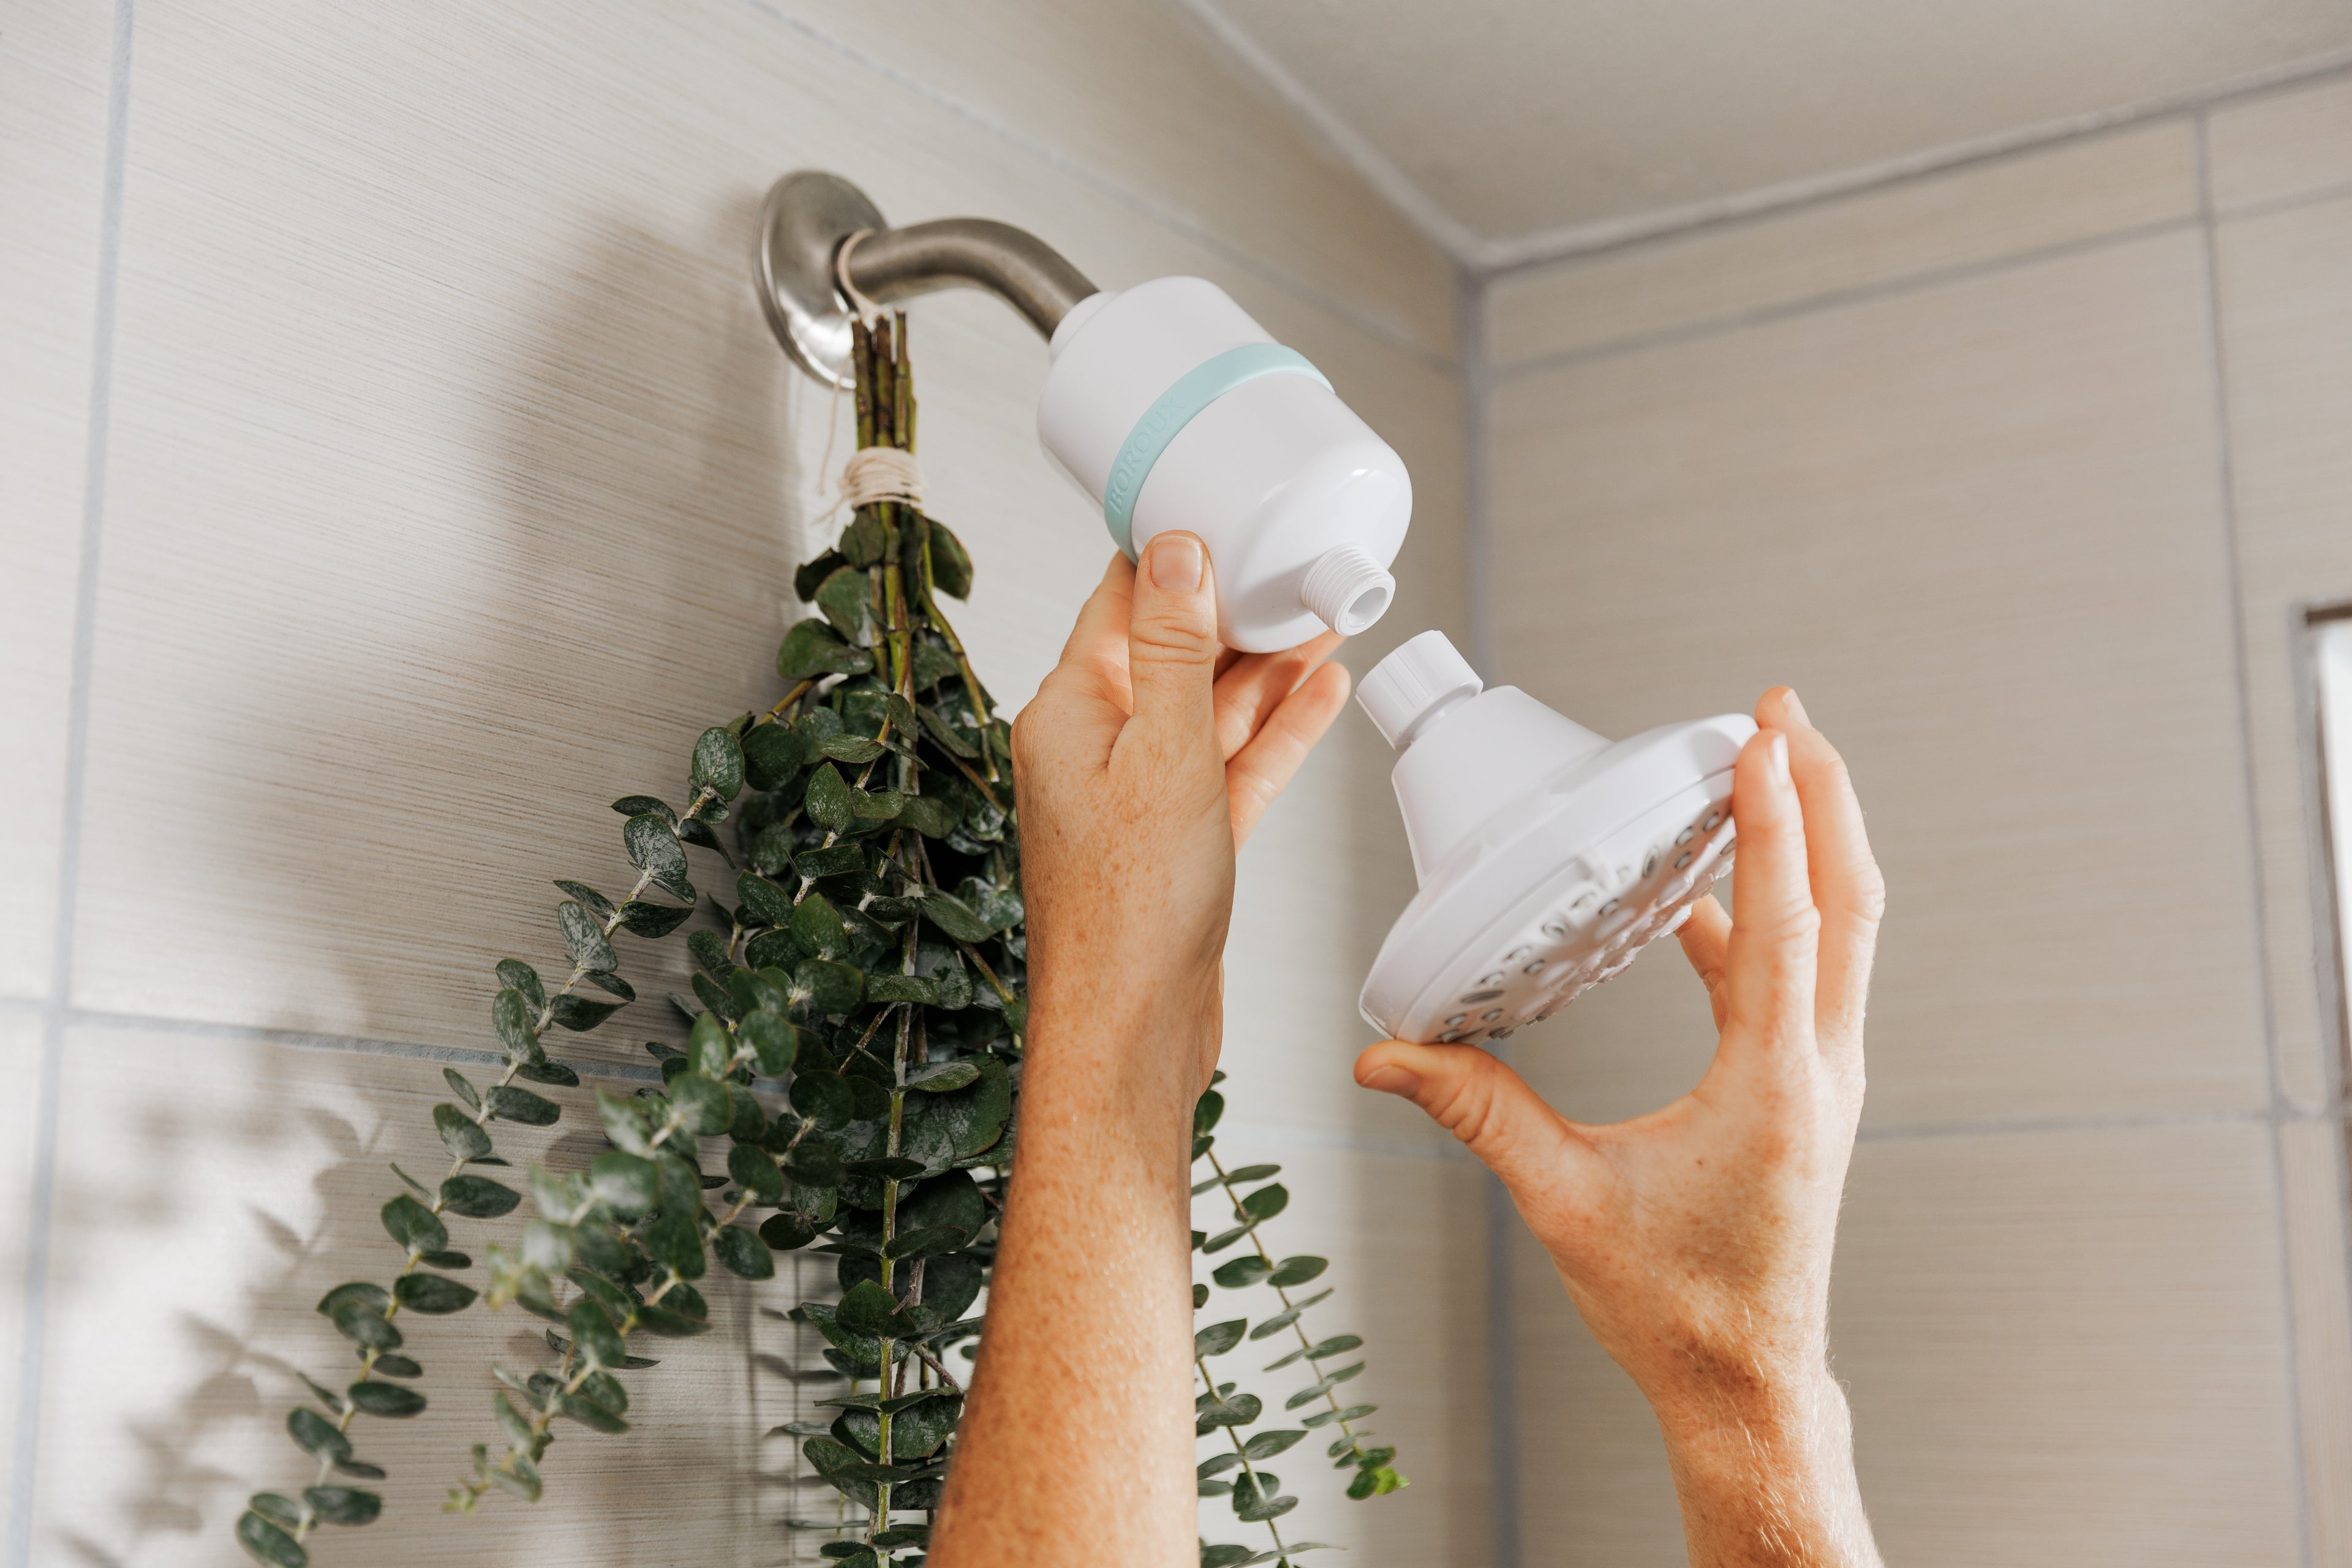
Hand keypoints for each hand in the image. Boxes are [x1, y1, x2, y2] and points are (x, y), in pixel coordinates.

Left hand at [931, 537, 1350, 1567]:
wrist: (1135, 1036)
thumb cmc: (1129, 915)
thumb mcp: (1164, 754)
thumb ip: (1175, 650)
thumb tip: (1176, 549)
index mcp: (1070, 711)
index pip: (1124, 598)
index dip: (1178, 546)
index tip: (1225, 501)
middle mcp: (1096, 747)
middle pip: (1174, 647)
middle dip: (1239, 603)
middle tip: (1301, 556)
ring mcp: (1138, 796)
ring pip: (1211, 707)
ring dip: (1268, 663)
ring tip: (1328, 610)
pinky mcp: (1180, 841)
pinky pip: (1233, 765)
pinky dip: (1275, 730)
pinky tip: (1321, 693)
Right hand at [1353, 687, 1885, 1566]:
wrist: (1746, 1384)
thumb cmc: (1677, 1309)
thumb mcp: (1565, 1202)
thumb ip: (1479, 1112)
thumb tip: (1388, 1055)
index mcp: (1773, 1086)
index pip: (1784, 925)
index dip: (1771, 822)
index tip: (1761, 739)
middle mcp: (1819, 1068)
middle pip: (1847, 899)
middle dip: (1819, 793)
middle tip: (1783, 713)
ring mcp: (1822, 1075)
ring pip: (1837, 929)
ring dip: (1804, 841)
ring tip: (1761, 768)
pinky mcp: (1803, 1087)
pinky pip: (1799, 971)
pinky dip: (1765, 911)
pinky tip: (1705, 896)